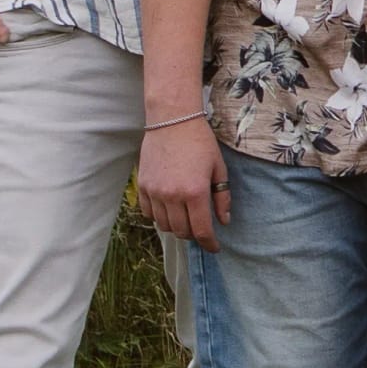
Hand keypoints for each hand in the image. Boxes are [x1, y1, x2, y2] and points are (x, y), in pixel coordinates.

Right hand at [138, 115, 230, 245]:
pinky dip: (159, 217)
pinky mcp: (143, 186)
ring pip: (164, 225)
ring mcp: (155, 192)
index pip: (201, 230)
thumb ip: (222, 197)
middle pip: (182, 232)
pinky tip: (168, 210)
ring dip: (176, 227)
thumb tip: (223, 221)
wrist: (172, 120)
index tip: (214, 247)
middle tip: (201, 228)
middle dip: (194, 235)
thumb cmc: (199, 142)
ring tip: (185, 218)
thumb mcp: (219, 168)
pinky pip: (148, 213)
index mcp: (195, 192)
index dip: (209, 244)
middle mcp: (173, 195)